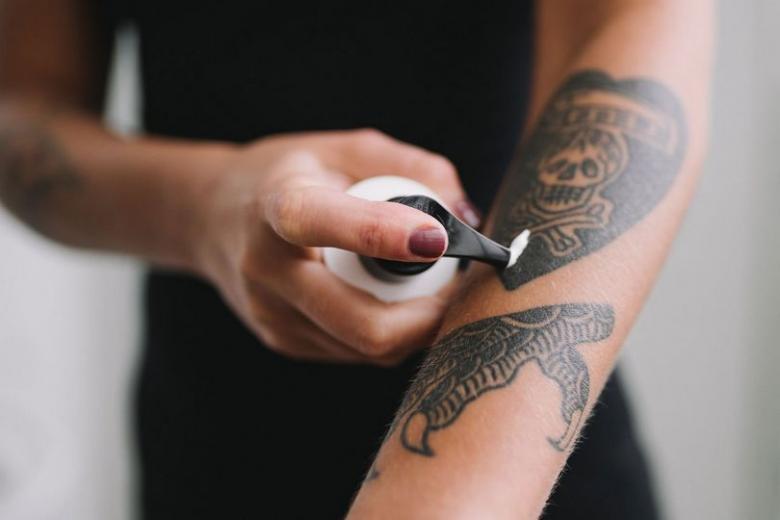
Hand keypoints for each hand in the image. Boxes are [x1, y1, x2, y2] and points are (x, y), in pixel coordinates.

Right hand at [195, 129, 479, 364]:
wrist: (216, 219)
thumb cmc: (295, 176)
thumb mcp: (346, 150)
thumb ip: (410, 167)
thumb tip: (466, 218)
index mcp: (274, 206)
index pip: (318, 221)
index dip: (379, 234)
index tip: (438, 239)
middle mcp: (266, 269)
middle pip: (359, 321)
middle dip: (429, 313)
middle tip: (464, 286)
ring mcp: (272, 315)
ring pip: (367, 347)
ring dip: (418, 327)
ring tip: (436, 290)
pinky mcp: (284, 342)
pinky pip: (357, 352)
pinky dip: (393, 334)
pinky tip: (399, 303)